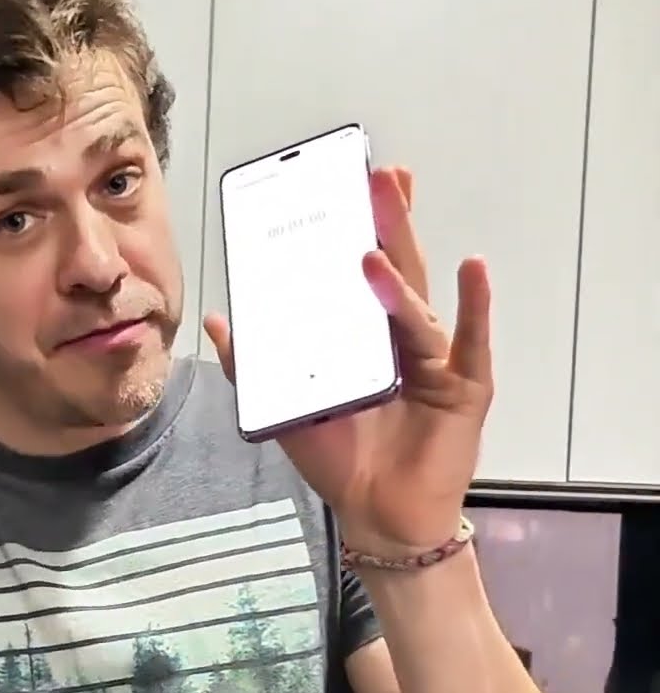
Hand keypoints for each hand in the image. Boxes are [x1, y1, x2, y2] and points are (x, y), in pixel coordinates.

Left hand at [204, 167, 492, 555]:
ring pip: (417, 306)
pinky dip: (474, 305)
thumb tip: (218, 318)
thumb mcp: (286, 407)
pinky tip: (471, 267)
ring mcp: (437, 360)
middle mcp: (404, 340)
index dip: (359, 229)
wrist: (376, 516)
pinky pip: (470, 341)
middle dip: (387, 224)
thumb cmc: (340, 462)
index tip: (349, 183)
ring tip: (373, 246)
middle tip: (379, 177)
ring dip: (398, 275)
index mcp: (365, 338)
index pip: (364, 272)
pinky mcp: (464, 387)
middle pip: (397, 271)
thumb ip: (255, 363)